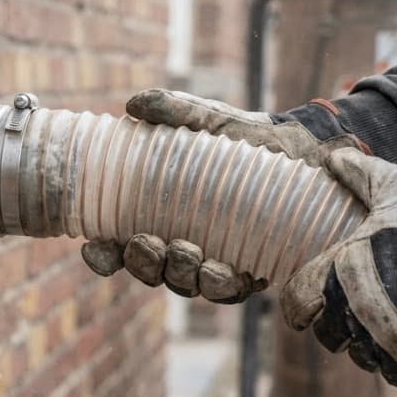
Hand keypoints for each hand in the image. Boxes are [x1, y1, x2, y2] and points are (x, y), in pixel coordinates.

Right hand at [80, 88, 363, 302]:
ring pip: (185, 284)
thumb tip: (133, 105)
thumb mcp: (207, 120)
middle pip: (150, 270)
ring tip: (185, 251)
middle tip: (146, 243)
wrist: (303, 148)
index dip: (103, 254)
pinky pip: (230, 292)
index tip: (93, 247)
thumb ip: (172, 109)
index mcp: (159, 215)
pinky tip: (218, 269)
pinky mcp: (253, 270)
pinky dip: (220, 284)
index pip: (119, 245)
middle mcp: (182, 244)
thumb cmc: (246, 137)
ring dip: (178, 273)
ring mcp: (216, 261)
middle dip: (143, 264)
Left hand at [281, 148, 396, 387]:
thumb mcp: (393, 186)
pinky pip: (395, 375)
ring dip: (367, 348)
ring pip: (360, 357)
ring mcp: (385, 334)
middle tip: (348, 320)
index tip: (303, 309)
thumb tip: (334, 156)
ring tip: (380, 334)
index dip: (297, 307)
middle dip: (334, 329)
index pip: (296, 301)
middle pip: (327, 335)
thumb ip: (360, 174)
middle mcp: (353, 306)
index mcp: (339, 268)